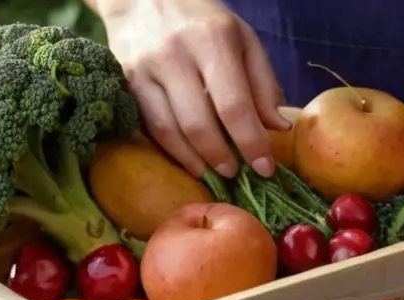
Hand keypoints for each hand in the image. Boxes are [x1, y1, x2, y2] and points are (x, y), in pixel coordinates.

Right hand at [97, 0, 290, 178]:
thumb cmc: (202, 21)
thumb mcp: (243, 40)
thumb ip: (263, 83)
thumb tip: (277, 128)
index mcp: (213, 40)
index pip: (235, 105)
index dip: (251, 143)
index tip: (265, 168)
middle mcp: (175, 54)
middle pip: (199, 124)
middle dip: (221, 157)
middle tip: (237, 174)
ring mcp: (145, 69)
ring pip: (169, 131)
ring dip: (195, 161)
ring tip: (214, 173)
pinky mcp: (126, 83)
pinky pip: (149, 127)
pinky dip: (171, 151)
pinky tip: (189, 161)